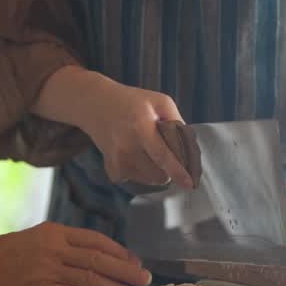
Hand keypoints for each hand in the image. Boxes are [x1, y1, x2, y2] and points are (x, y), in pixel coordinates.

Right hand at [0, 222, 151, 285]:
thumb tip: (99, 257)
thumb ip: (67, 244)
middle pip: (99, 259)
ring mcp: (47, 269)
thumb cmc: (11, 252)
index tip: (136, 262)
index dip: (120, 252)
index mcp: (57, 232)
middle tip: (145, 280)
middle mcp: (55, 248)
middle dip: (126, 271)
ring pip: (89, 278)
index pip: (97, 240)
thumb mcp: (41, 237)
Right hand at [75, 76, 194, 188]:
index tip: (190, 185)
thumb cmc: (132, 102)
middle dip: (169, 168)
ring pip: (150, 180)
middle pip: (160, 174)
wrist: (96, 105)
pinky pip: (137, 180)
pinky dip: (142, 172)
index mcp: (141, 127)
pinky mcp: (112, 170)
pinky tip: (135, 154)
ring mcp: (117, 161)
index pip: (162, 156)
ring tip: (147, 149)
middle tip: (165, 150)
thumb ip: (177, 121)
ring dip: (156, 170)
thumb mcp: (159, 101)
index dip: (178, 171)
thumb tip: (189, 147)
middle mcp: (127, 147)